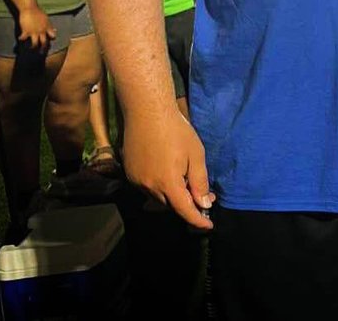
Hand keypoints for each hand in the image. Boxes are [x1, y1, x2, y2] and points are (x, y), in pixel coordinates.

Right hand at [17, 7, 56, 49]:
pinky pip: (23, 38)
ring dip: (33, 47)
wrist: (30, 8)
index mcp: (47, 27)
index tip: (50, 41)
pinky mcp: (26, 31)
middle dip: (43, 48)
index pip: (52, 36)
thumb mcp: (46, 19)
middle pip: (44, 42)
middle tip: (41, 53)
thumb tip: (54, 30)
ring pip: (35, 43)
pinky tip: (20, 39)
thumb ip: (49, 26)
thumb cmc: (38, 12)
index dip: (52, 39)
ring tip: (31, 48)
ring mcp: (34, 32)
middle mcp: (42, 31)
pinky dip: (21, 39)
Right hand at [122, 108, 214, 229]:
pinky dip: (159, 186)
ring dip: (172, 194)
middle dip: (187, 203)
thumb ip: (199, 182)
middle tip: (203, 194)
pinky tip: (167, 171)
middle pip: (171, 204)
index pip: (184, 210)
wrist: (147, 112)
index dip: (197, 220)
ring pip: (158, 197)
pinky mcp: (129, 174)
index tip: (208, 225)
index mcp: (168, 183)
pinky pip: (147, 188)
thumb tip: (204, 204)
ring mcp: (137, 181)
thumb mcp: (196, 154)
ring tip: (185, 178)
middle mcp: (149, 186)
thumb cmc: (177, 130)